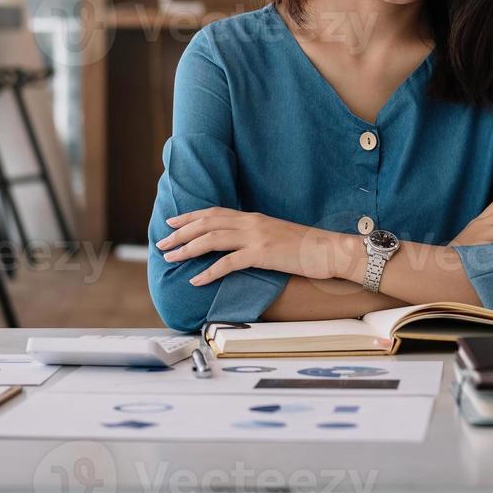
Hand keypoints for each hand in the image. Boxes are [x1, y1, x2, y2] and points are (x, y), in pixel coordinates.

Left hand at [157, 208, 352, 285]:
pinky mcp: (263, 254)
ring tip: (171, 258)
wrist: (330, 250)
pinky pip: (229, 263)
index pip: (214, 212)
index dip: (190, 216)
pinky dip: (209, 272)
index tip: (172, 222)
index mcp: (253, 217)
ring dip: (188, 249)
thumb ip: (255, 235)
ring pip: (212, 239)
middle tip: (162, 242)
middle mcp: (251, 222)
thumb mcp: (276, 235)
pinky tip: (196, 280)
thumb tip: (238, 244)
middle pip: (207, 223)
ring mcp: (256, 237)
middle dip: (181, 232)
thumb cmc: (306, 247)